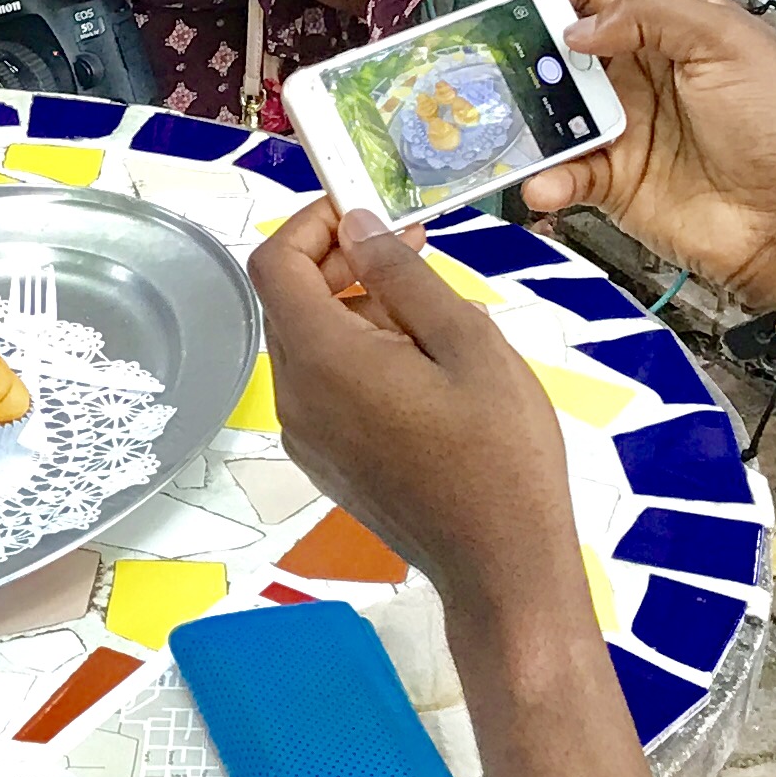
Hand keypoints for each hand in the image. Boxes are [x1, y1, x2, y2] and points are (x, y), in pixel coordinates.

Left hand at [249, 203, 587, 632]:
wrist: (500, 567)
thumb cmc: (500, 454)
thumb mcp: (467, 343)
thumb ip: (403, 277)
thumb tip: (357, 227)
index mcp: (324, 360)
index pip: (274, 263)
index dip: (310, 224)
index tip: (363, 209)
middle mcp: (296, 397)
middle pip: (289, 302)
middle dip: (340, 262)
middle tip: (411, 249)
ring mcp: (306, 435)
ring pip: (309, 343)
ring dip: (356, 311)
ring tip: (434, 318)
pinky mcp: (326, 460)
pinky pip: (324, 385)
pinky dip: (358, 356)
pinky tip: (423, 368)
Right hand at [488, 0, 775, 307]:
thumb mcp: (727, 45)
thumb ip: (651, 14)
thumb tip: (579, 27)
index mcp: (676, 27)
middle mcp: (644, 71)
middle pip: (565, 44)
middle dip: (518, 40)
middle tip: (472, 42)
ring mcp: (625, 126)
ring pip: (553, 107)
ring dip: (523, 109)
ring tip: (491, 110)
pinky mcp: (614, 180)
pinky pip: (565, 170)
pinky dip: (548, 176)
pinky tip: (545, 181)